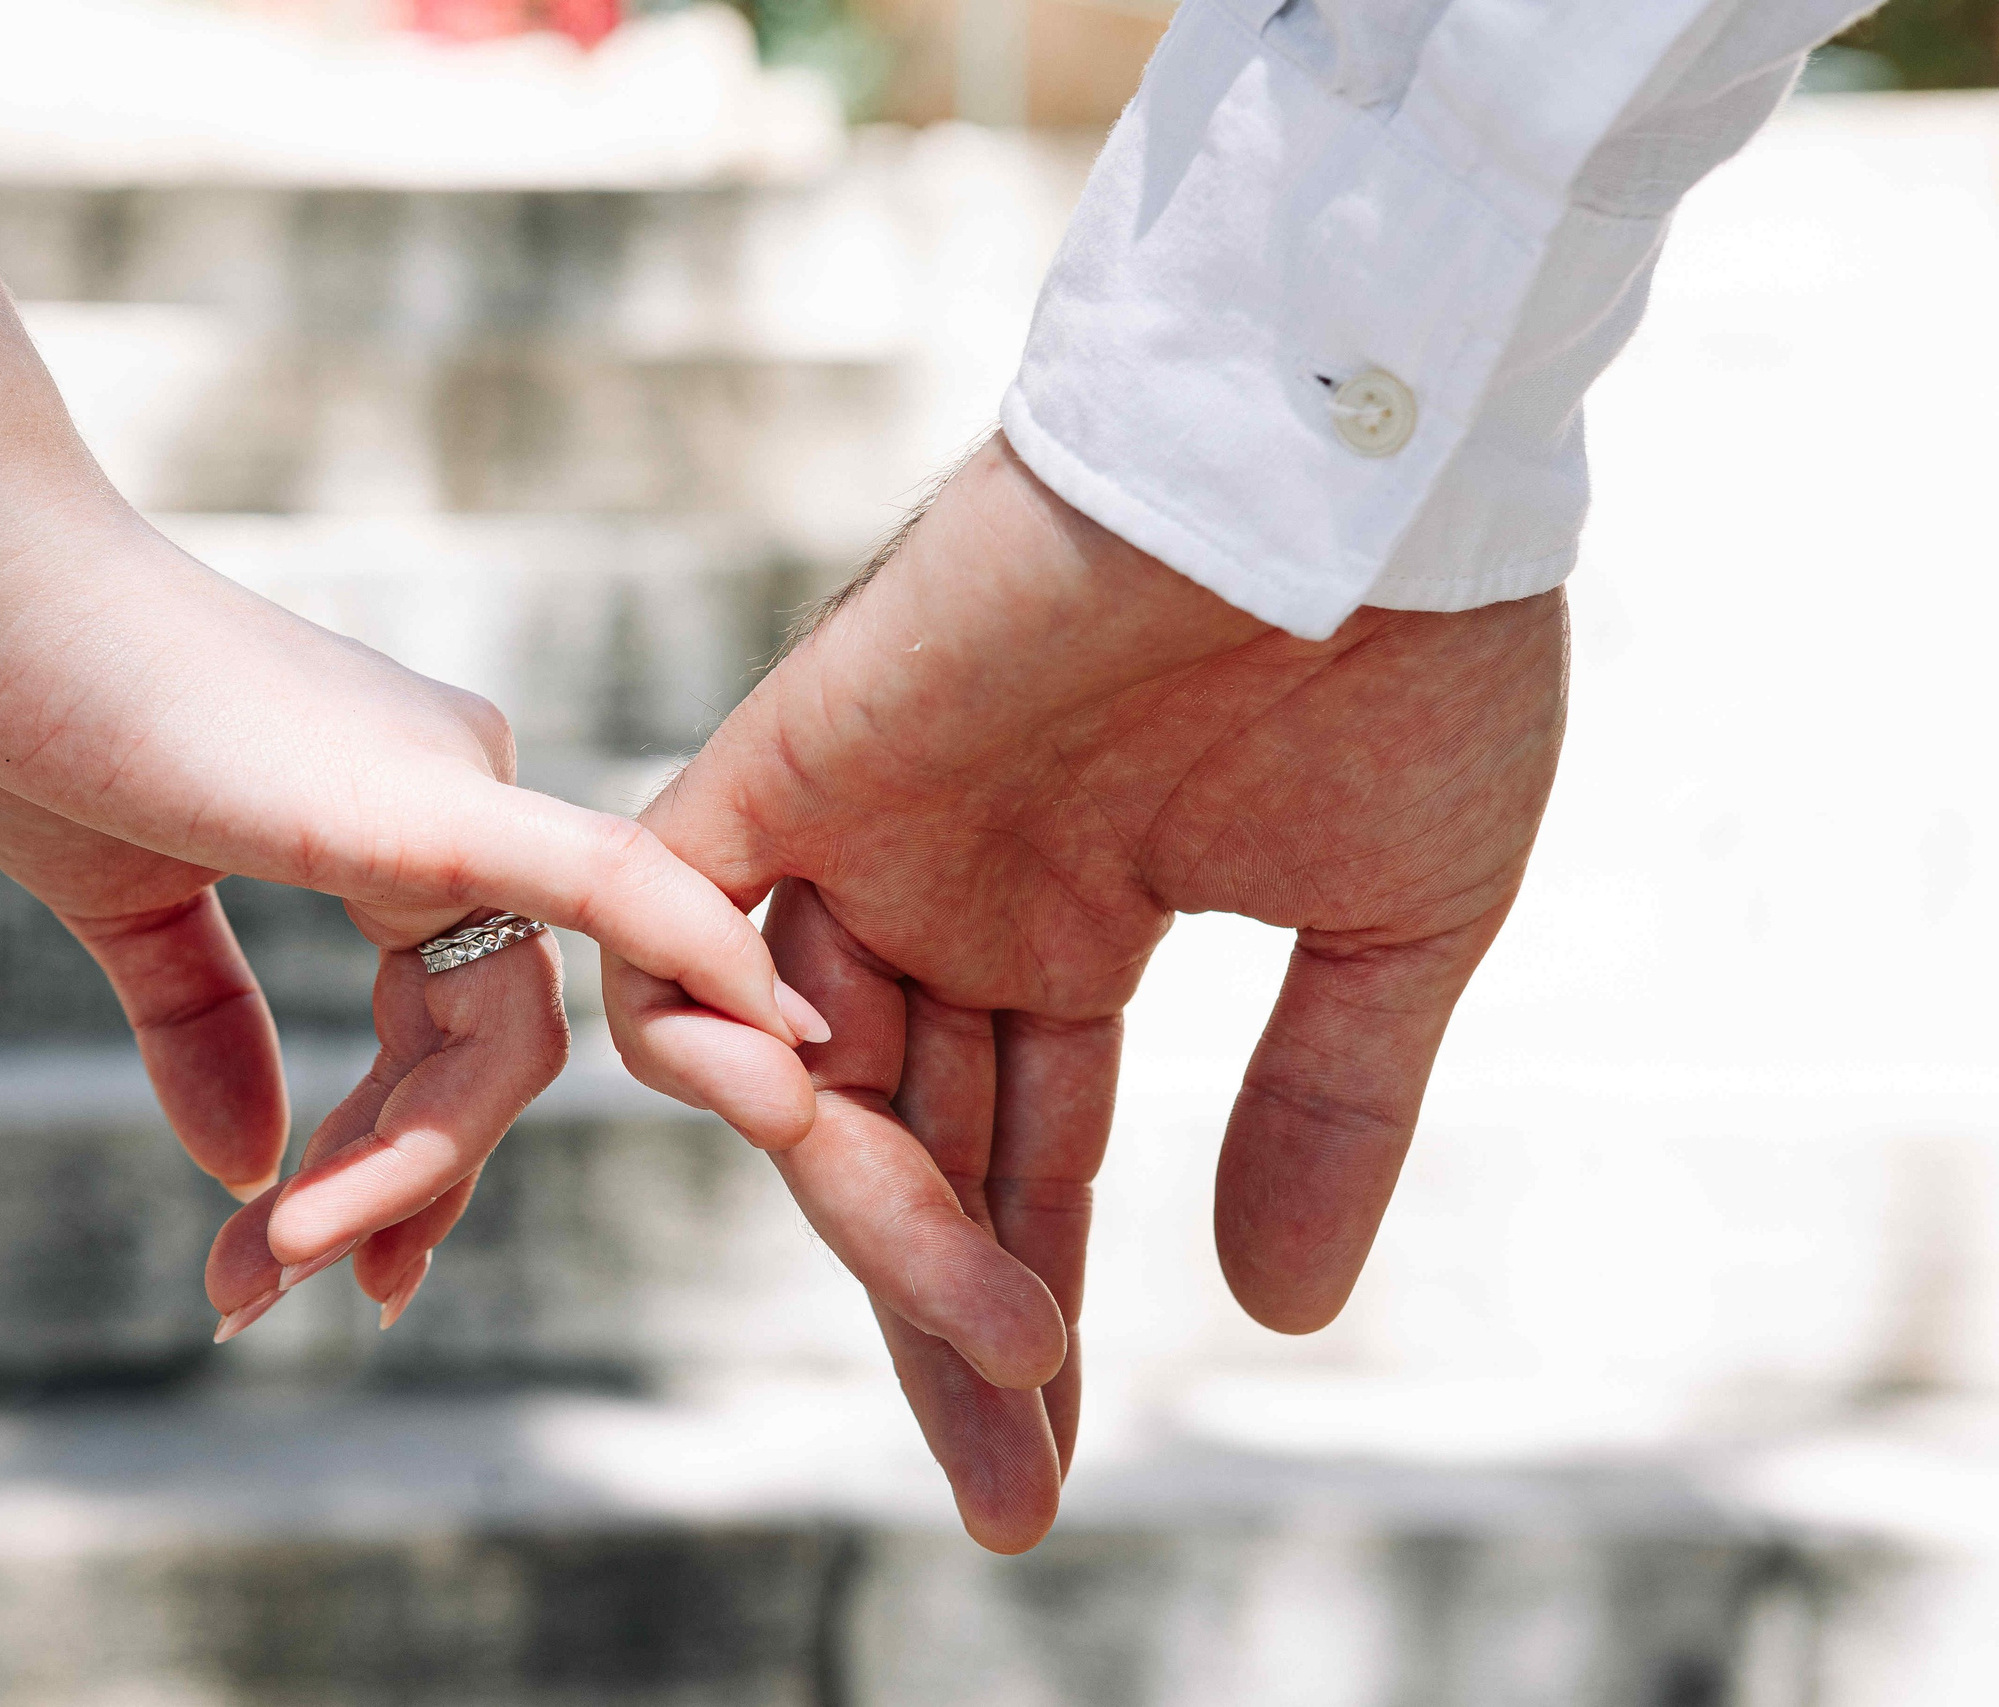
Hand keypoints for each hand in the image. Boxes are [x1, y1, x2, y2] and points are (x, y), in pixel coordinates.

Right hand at [0, 492, 821, 1336]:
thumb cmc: (38, 715)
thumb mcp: (132, 908)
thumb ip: (204, 1032)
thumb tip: (249, 1169)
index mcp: (404, 824)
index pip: (448, 1027)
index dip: (388, 1153)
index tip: (300, 1255)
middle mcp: (463, 801)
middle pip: (492, 1043)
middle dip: (398, 1183)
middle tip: (287, 1288)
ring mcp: (460, 793)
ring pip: (508, 1032)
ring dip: (405, 1170)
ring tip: (279, 1267)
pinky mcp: (431, 802)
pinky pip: (606, 887)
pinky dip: (695, 958)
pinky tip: (785, 1049)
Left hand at [605, 436, 1566, 1549]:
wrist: (1360, 462)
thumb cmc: (1410, 655)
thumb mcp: (1392, 934)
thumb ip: (1321, 1110)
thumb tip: (1282, 1313)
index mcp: (1080, 928)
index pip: (1022, 1161)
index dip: (1024, 1310)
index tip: (1040, 1460)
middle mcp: (954, 896)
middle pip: (905, 1151)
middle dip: (947, 1316)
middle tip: (1007, 1483)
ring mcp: (867, 831)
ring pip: (796, 1073)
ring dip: (871, 1214)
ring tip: (987, 1332)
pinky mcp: (793, 746)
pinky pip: (670, 901)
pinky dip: (695, 1016)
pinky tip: (796, 1118)